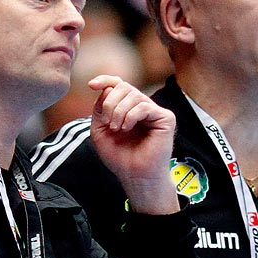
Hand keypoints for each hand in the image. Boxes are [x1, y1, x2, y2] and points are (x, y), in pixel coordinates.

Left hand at [87, 75, 177, 214]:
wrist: (134, 176)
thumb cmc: (119, 157)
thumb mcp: (100, 130)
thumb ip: (100, 108)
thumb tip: (106, 89)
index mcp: (127, 108)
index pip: (118, 84)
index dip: (105, 80)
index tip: (91, 85)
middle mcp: (142, 106)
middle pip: (123, 87)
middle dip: (110, 103)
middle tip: (108, 124)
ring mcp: (154, 111)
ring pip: (133, 95)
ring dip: (119, 112)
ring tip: (117, 129)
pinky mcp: (166, 118)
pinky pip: (144, 106)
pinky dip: (131, 116)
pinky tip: (127, 128)